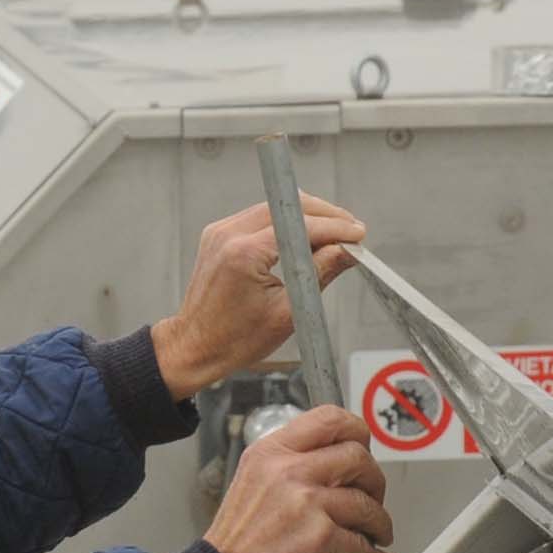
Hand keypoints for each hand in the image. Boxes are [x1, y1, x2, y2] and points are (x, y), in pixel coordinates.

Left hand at [153, 196, 367, 398]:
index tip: (356, 233)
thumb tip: (347, 250)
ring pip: (274, 207)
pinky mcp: (218, 235)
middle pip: (288, 206)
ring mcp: (220, 232)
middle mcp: (229, 235)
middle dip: (325, 214)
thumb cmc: (234, 339)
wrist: (195, 347)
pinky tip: (304, 237)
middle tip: (350, 229)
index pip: (301, 225)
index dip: (335, 227)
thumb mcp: (289, 312)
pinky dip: (284, 223)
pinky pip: (259, 217)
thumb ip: (320, 273)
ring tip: (333, 233)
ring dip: (306, 216)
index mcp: (244, 254)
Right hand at [204, 406, 394, 552]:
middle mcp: (287, 470)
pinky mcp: (319, 537)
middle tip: (372, 497)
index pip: (328, 419)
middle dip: (374, 481)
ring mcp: (305, 502)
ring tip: (376, 533)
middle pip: (357, 456)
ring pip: (365, 502)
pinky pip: (362, 544)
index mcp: (271, 452)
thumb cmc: (239, 539)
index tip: (364, 446)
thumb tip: (339, 463)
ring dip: (379, 522)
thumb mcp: (255, 481)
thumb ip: (292, 464)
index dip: (357, 431)